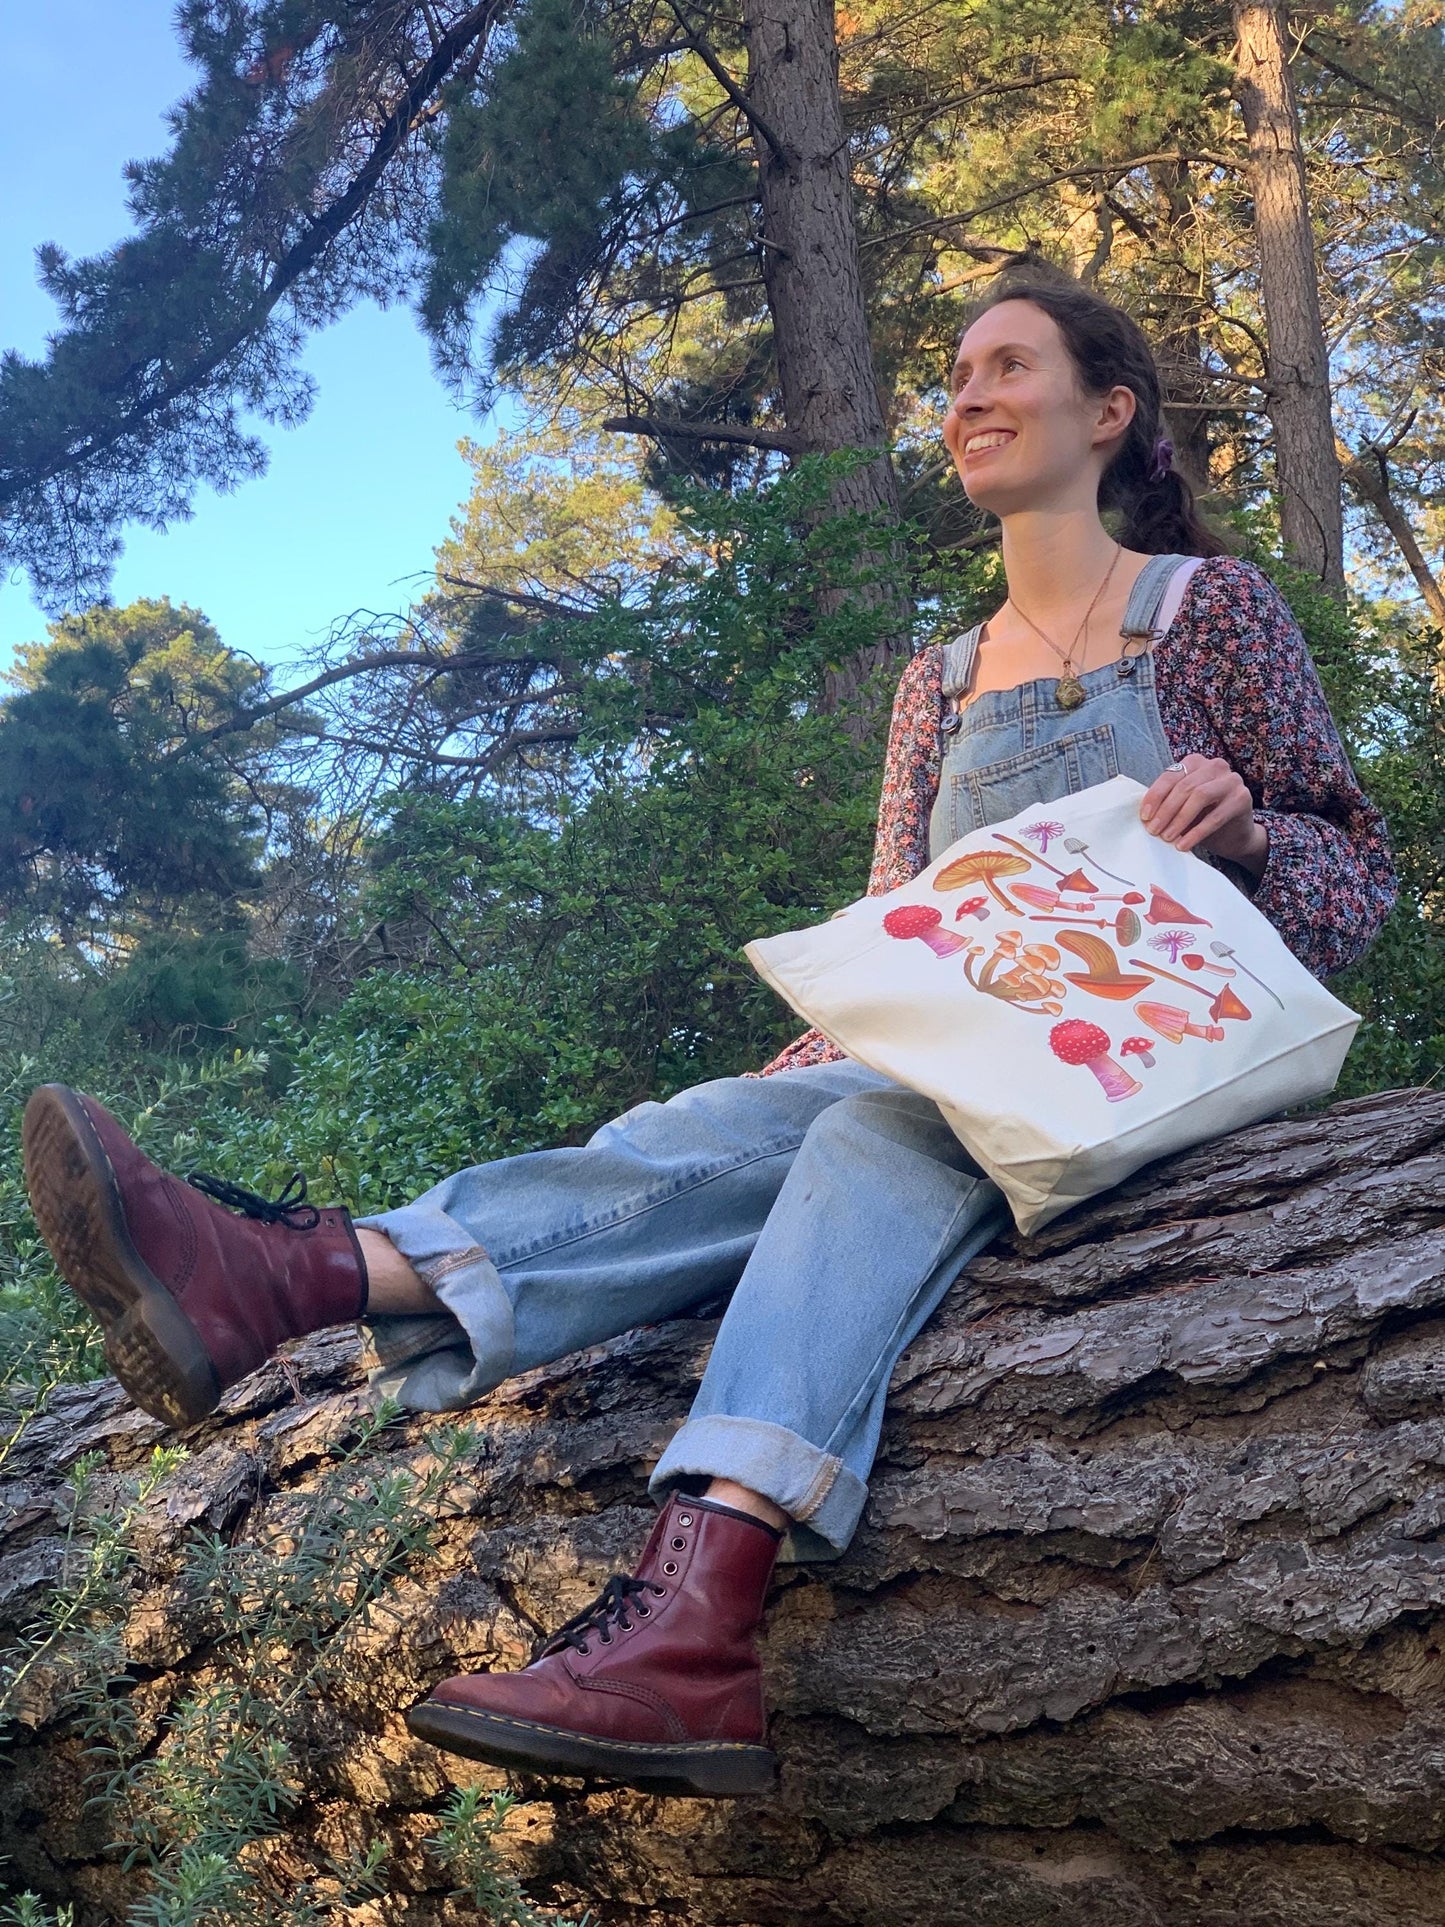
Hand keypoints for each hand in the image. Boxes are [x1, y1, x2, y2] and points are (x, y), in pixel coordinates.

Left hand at [1139, 754, 1268, 874]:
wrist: (1233, 835)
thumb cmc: (1202, 817)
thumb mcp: (1181, 806)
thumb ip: (1166, 802)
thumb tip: (1145, 815)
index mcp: (1195, 762)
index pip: (1171, 776)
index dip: (1155, 797)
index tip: (1144, 817)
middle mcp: (1215, 766)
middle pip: (1185, 786)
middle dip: (1166, 811)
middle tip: (1154, 831)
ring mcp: (1231, 780)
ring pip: (1200, 796)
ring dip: (1180, 820)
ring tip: (1167, 838)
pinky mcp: (1242, 798)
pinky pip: (1215, 816)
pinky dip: (1196, 832)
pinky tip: (1184, 845)